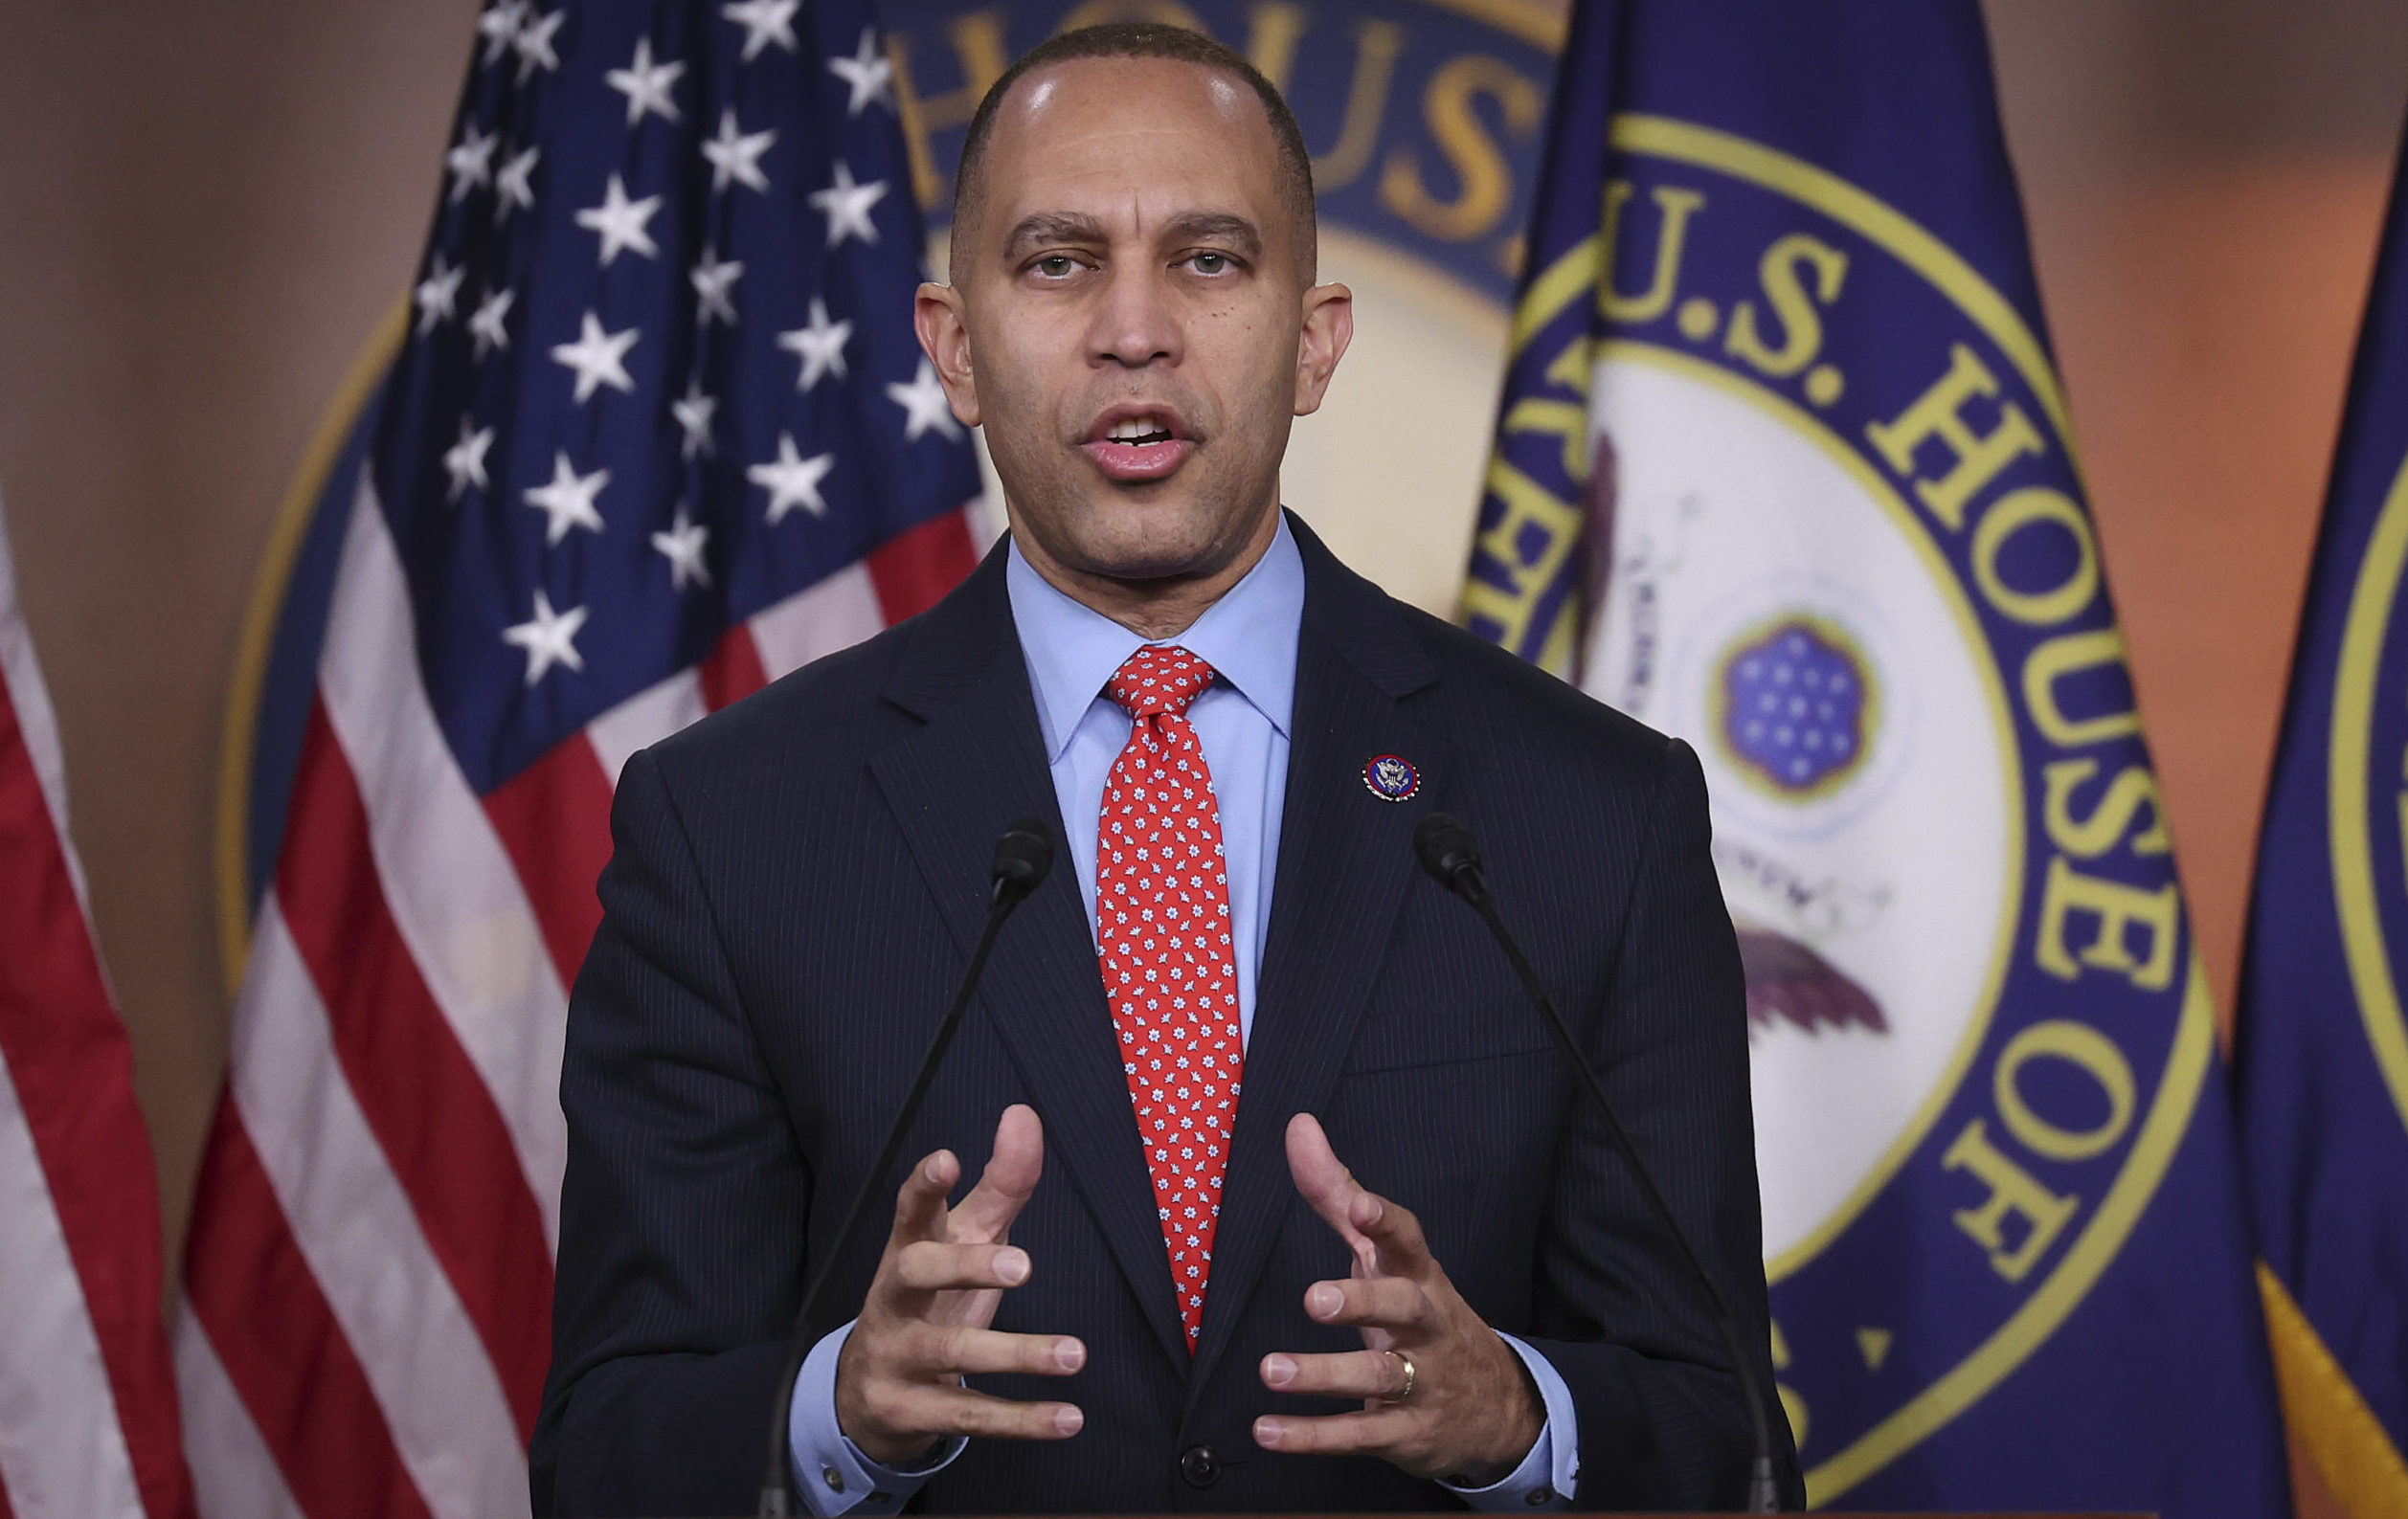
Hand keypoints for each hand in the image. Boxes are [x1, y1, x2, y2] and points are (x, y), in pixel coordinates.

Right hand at [834, 1104, 1085, 1465]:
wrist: (868, 1393)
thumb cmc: (932, 1297)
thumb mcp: (965, 1240)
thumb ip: (1000, 1185)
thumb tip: (1023, 1115)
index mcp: (909, 1249)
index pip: (910, 1211)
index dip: (924, 1186)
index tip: (946, 1161)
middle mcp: (894, 1299)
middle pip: (916, 1272)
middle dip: (966, 1266)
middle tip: (1024, 1266)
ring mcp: (897, 1356)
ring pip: (951, 1352)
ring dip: (1016, 1353)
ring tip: (1074, 1353)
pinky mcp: (910, 1411)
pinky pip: (969, 1416)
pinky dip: (1022, 1420)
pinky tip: (1068, 1418)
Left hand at [1252, 1113, 1542, 1483]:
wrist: (1498, 1408)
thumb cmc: (1422, 1315)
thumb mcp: (1385, 1256)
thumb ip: (1338, 1195)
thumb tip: (1299, 1126)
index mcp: (1420, 1277)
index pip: (1410, 1243)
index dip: (1387, 1223)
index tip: (1361, 1206)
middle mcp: (1426, 1326)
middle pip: (1404, 1307)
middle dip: (1364, 1301)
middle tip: (1314, 1298)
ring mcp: (1423, 1382)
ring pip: (1380, 1377)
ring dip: (1325, 1375)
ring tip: (1272, 1370)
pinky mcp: (1408, 1433)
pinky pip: (1360, 1435)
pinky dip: (1313, 1435)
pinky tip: (1269, 1431)